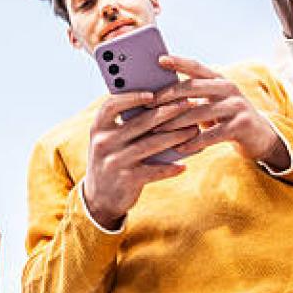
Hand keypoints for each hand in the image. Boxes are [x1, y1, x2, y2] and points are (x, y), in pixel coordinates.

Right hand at [82, 91, 197, 228]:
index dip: (132, 97)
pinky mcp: (127, 179)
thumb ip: (126, 125)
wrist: (99, 198)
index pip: (112, 105)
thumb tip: (161, 106)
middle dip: (167, 111)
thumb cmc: (111, 160)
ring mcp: (115, 161)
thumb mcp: (109, 141)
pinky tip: (184, 165)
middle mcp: (104, 142)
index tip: (153, 93)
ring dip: (176, 136)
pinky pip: (154, 171)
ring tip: (193, 130)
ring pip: (151, 144)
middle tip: (188, 103)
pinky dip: (170, 168)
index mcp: (99, 128)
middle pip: (140, 122)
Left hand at [149, 56, 290, 170]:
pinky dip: (193, 142)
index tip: (159, 59)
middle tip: (148, 104)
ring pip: (199, 112)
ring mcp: (237, 106)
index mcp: (219, 79)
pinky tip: (179, 147)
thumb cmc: (227, 117)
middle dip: (168, 96)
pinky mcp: (241, 126)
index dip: (179, 62)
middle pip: (194, 87)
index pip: (196, 66)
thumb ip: (194, 96)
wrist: (261, 136)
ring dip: (175, 123)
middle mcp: (229, 88)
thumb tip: (158, 95)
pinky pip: (211, 134)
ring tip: (156, 130)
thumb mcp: (214, 101)